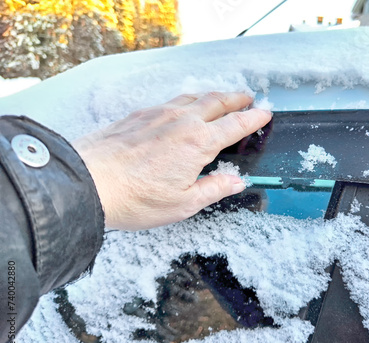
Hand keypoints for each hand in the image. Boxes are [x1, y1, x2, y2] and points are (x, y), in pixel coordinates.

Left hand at [73, 92, 271, 229]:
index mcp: (198, 143)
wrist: (88, 182)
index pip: (235, 125)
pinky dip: (187, 100)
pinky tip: (183, 107)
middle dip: (237, 99)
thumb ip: (214, 189)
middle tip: (249, 98)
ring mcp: (159, 114)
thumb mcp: (184, 204)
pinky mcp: (139, 115)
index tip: (265, 113)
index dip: (254, 118)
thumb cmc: (135, 198)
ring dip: (213, 96)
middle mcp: (182, 121)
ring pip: (194, 97)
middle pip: (217, 102)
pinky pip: (171, 100)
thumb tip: (235, 182)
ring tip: (221, 98)